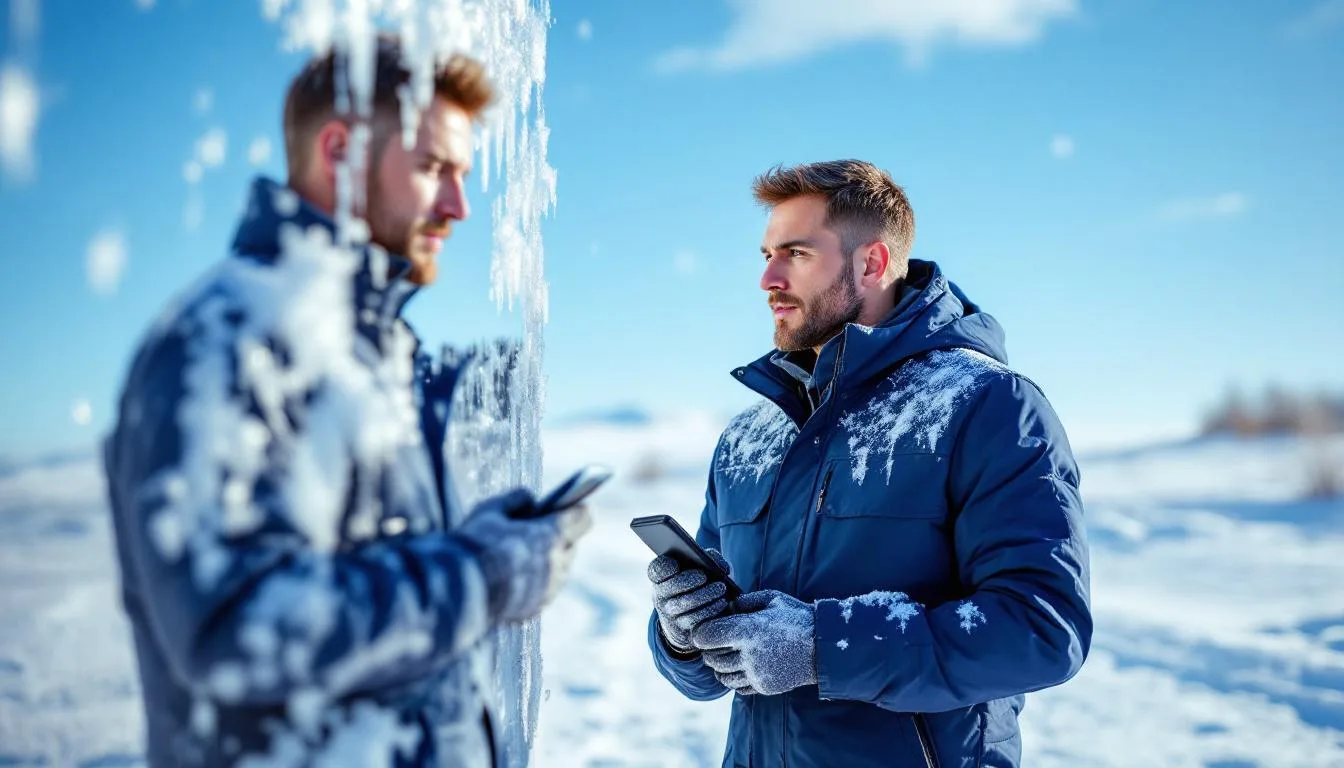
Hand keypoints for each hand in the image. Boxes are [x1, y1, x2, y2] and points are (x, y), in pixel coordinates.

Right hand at [457, 488, 591, 623]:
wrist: (457, 592)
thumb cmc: (474, 546)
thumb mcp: (490, 510)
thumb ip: (515, 499)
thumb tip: (530, 501)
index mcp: (552, 535)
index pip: (583, 517)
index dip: (573, 510)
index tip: (565, 507)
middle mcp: (557, 564)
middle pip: (570, 546)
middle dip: (557, 538)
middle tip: (537, 532)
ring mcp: (548, 589)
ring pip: (558, 570)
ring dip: (546, 562)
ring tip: (524, 555)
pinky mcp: (536, 607)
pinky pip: (543, 590)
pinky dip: (533, 583)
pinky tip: (514, 578)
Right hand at [648, 548, 732, 654]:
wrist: (693, 612)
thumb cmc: (698, 581)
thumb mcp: (700, 567)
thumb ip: (709, 559)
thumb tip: (721, 567)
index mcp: (662, 576)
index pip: (656, 570)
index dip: (664, 567)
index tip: (675, 565)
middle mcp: (661, 595)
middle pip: (669, 587)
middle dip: (686, 581)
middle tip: (703, 576)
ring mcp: (669, 613)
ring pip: (683, 604)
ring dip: (703, 595)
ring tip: (720, 588)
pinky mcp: (682, 628)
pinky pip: (694, 620)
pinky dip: (710, 609)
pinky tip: (721, 602)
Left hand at [692, 590, 816, 695]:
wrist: (824, 646)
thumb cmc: (796, 617)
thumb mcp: (771, 599)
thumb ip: (744, 601)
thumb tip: (726, 607)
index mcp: (748, 630)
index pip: (706, 636)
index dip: (701, 633)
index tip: (704, 630)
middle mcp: (750, 654)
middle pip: (711, 658)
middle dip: (709, 650)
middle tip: (715, 642)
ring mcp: (757, 673)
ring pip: (722, 676)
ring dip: (720, 667)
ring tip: (727, 656)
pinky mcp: (765, 686)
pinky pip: (738, 687)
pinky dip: (734, 679)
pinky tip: (741, 667)